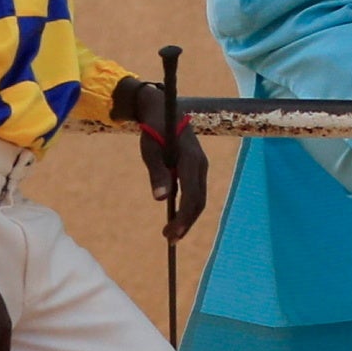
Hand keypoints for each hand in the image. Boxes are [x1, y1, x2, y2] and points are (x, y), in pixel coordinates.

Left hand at [114, 79, 209, 237]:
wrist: (165, 109)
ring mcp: (201, 166)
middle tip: (170, 240)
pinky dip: (188, 207)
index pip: (191, 196)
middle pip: (199, 201)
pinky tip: (177, 216)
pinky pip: (197, 192)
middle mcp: (201, 165)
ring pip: (200, 198)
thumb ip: (157, 173)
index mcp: (190, 160)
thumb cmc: (154, 129)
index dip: (183, 218)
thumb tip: (161, 199)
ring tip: (172, 233)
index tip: (171, 234)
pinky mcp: (197, 167)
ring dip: (188, 218)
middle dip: (186, 223)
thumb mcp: (150, 150)